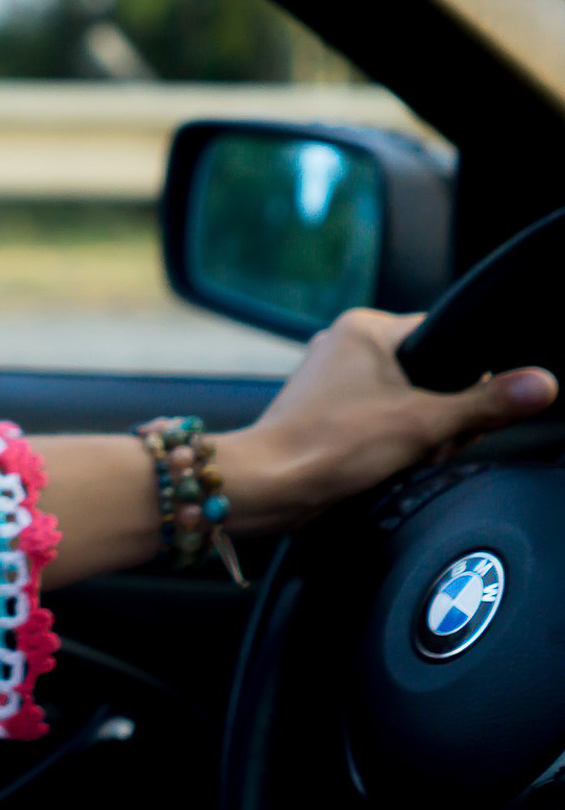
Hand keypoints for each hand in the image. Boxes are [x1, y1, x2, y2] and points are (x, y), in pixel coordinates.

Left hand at [219, 309, 555, 532]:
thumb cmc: (333, 444)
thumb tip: (542, 383)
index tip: (461, 410)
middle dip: (438, 416)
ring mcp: (329, 378)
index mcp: (364, 327)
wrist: (272, 483)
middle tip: (426, 441)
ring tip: (400, 455)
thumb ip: (488, 403)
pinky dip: (389, 444)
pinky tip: (382, 464)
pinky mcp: (322, 410)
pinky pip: (377, 420)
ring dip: (415, 435)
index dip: (465, 378)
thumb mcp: (427, 423)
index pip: (443, 336)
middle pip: (427, 375)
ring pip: (404, 403)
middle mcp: (343, 344)